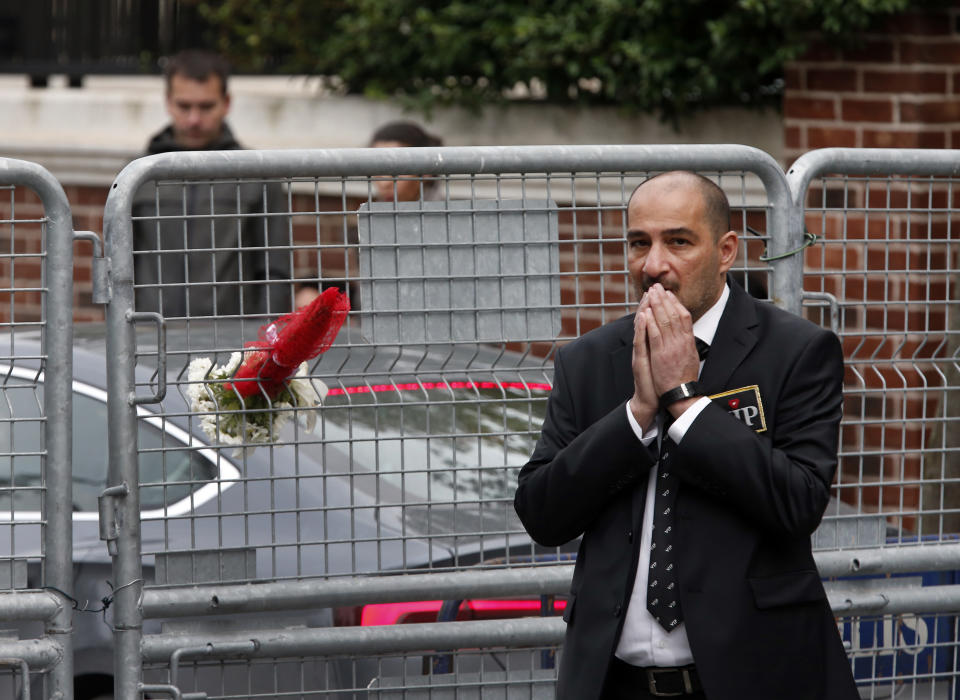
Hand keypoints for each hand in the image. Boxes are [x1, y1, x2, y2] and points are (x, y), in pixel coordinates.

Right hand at [629, 296, 657, 426]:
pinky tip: (642, 318)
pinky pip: (639, 342)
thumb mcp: (661, 360)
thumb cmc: (658, 380)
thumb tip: (670, 334)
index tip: (657, 293)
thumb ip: (662, 346)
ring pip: (640, 328)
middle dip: (649, 304)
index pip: (650, 322)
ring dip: (643, 311)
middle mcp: (643, 347)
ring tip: (646, 297)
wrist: (650, 399)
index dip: (653, 307)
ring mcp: (640, 353)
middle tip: (652, 288)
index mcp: (649, 345)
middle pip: (644, 321)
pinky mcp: (639, 361)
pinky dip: (641, 328)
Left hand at [644, 284, 699, 397]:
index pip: (684, 316)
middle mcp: (681, 342)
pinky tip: (646, 312)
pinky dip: (650, 322)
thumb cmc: (684, 378)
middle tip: (657, 286)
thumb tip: (686, 332)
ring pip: (664, 321)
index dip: (676, 303)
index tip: (669, 294)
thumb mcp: (691, 357)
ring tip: (650, 293)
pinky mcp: (660, 355)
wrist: (681, 394)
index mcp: (689, 342)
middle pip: (673, 315)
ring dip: (656, 305)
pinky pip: (655, 335)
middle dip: (664, 299)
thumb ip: (687, 343)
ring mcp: (671, 347)